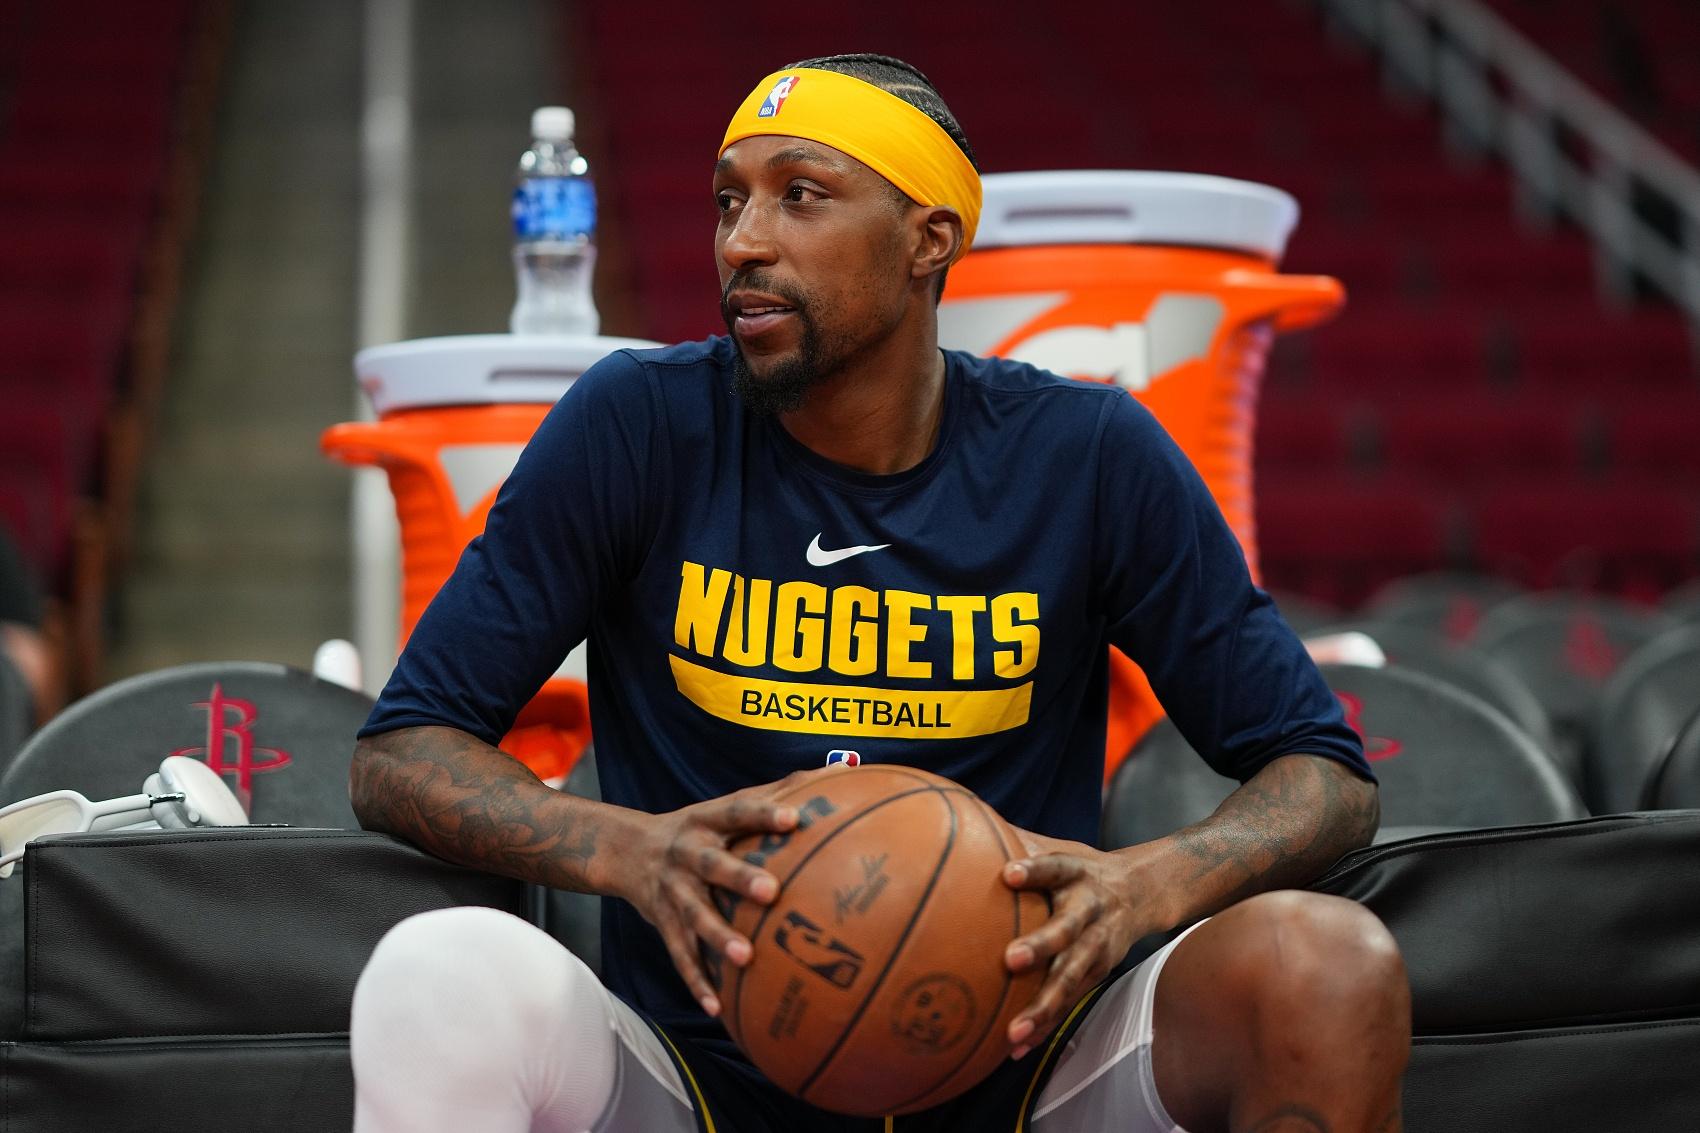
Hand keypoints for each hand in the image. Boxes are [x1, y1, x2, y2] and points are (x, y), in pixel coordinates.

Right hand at [610, 766, 846, 1018]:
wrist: (627, 851)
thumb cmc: (700, 827)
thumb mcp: (728, 805)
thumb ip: (781, 790)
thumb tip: (844, 769)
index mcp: (707, 820)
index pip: (738, 811)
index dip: (764, 813)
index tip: (794, 818)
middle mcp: (688, 853)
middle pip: (712, 864)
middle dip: (739, 878)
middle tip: (772, 892)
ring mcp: (673, 891)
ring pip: (695, 916)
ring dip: (718, 937)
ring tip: (745, 958)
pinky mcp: (664, 924)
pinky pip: (681, 956)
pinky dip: (697, 983)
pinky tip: (718, 1010)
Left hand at [1000, 829, 1159, 1058]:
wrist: (1144, 891)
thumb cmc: (1081, 870)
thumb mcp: (1059, 849)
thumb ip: (1017, 841)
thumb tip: (960, 820)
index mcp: (1076, 873)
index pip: (1055, 867)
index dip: (1034, 869)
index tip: (1008, 873)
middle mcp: (1090, 910)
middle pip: (1068, 929)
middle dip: (1041, 946)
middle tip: (1010, 960)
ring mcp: (1098, 946)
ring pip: (1071, 977)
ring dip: (1044, 1005)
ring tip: (1014, 1031)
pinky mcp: (1098, 974)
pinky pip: (1069, 1002)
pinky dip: (1045, 1025)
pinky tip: (1015, 1048)